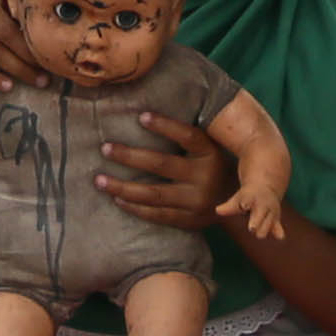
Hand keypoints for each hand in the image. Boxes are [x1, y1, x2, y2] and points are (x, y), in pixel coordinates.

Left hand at [97, 112, 236, 232]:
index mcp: (210, 154)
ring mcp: (196, 202)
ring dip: (123, 187)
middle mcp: (204, 177)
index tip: (140, 116)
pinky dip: (135, 208)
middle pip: (162, 165)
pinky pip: (157, 215)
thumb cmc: (212, 167)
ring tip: (99, 180)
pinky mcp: (189, 220)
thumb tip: (145, 114)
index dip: (165, 126)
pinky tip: (116, 199)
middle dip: (130, 157)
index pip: (188, 137)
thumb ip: (187, 137)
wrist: (236, 204)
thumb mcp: (209, 149)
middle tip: (105, 148)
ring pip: (153, 194)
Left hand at [218, 184, 285, 239]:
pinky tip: (279, 237)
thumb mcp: (238, 199)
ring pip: (268, 224)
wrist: (265, 188)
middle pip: (259, 215)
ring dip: (263, 229)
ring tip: (258, 234)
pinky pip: (278, 227)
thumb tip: (217, 211)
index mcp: (251, 198)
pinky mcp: (276, 220)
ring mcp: (271, 212)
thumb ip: (229, 207)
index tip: (244, 206)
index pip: (247, 201)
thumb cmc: (247, 197)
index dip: (245, 204)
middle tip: (251, 228)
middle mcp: (263, 205)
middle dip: (256, 221)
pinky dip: (278, 231)